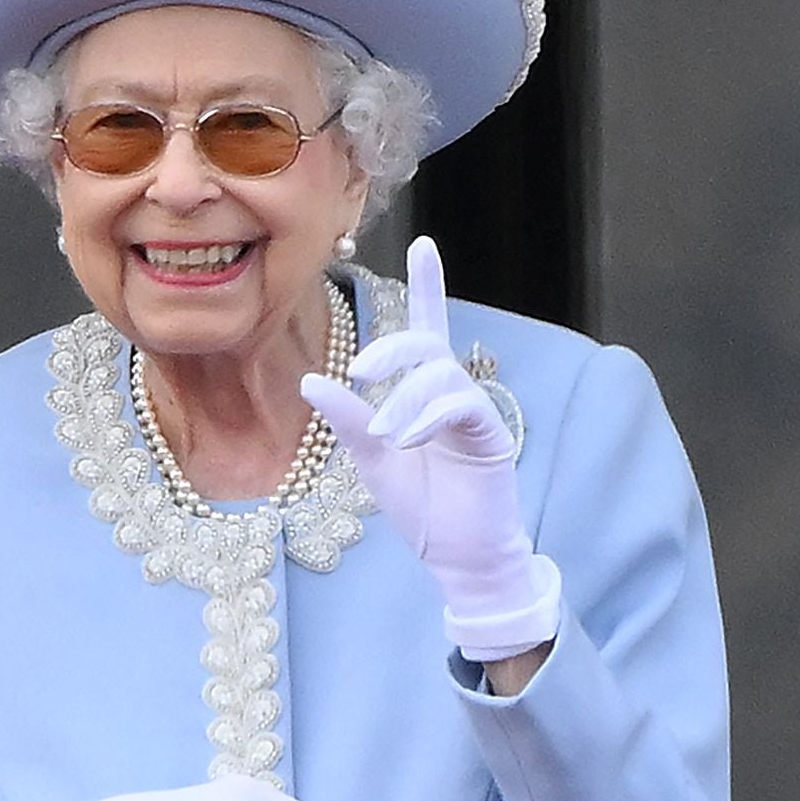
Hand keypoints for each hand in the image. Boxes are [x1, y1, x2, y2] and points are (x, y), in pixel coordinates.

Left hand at [301, 235, 560, 661]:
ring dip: (404, 399)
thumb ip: (347, 418)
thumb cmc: (421, 507)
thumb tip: (310, 378)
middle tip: (360, 372)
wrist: (459, 558)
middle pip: (426, 342)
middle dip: (391, 348)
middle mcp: (453, 393)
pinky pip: (461, 404)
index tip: (424, 242)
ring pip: (440, 374)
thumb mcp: (371, 458)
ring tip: (386, 436)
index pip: (426, 329)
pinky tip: (408, 440)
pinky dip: (428, 416)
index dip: (427, 285)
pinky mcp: (489, 436)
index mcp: (424, 393)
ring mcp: (474, 412)